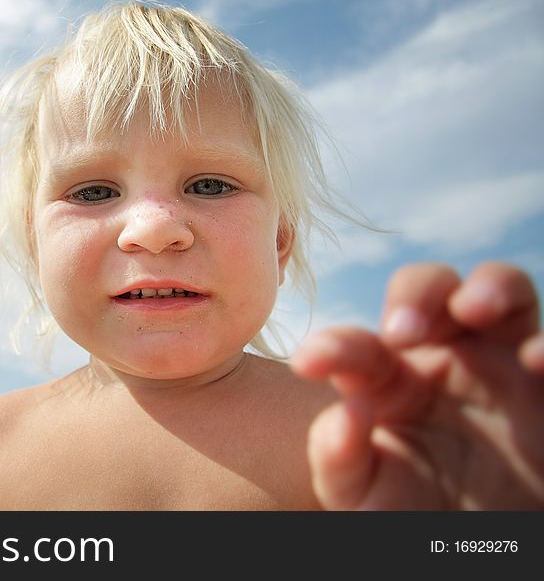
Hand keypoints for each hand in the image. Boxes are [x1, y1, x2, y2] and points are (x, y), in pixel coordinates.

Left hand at [292, 262, 543, 509]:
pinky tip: (536, 360)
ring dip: (490, 287)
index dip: (334, 347)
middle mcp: (444, 358)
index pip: (358, 346)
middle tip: (402, 334)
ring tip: (473, 309)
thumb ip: (339, 458)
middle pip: (431, 289)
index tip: (309, 363)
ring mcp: (503, 367)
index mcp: (388, 379)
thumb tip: (346, 410)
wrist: (476, 541)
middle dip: (417, 294)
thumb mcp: (363, 496)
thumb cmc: (411, 513)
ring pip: (503, 291)